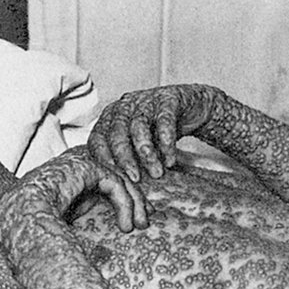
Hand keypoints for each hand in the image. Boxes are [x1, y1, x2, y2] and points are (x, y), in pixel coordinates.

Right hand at [3, 147, 150, 234]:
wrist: (20, 217)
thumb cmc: (35, 225)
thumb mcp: (68, 220)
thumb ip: (86, 214)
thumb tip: (110, 232)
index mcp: (70, 175)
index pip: (104, 181)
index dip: (122, 200)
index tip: (133, 221)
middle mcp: (76, 164)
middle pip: (115, 177)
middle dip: (134, 198)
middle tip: (144, 220)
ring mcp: (81, 162)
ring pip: (119, 179)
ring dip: (134, 204)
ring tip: (139, 225)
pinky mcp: (87, 166)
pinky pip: (115, 184)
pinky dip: (125, 204)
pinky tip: (126, 224)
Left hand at [88, 85, 213, 181]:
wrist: (192, 107)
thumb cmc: (158, 130)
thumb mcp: (137, 144)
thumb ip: (124, 159)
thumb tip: (116, 189)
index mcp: (110, 117)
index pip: (97, 138)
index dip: (102, 159)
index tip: (111, 178)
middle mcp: (124, 107)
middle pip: (116, 134)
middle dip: (125, 159)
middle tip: (135, 179)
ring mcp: (145, 101)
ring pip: (139, 128)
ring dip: (147, 154)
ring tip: (156, 173)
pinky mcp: (168, 99)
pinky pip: (165, 122)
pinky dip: (167, 144)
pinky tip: (170, 161)